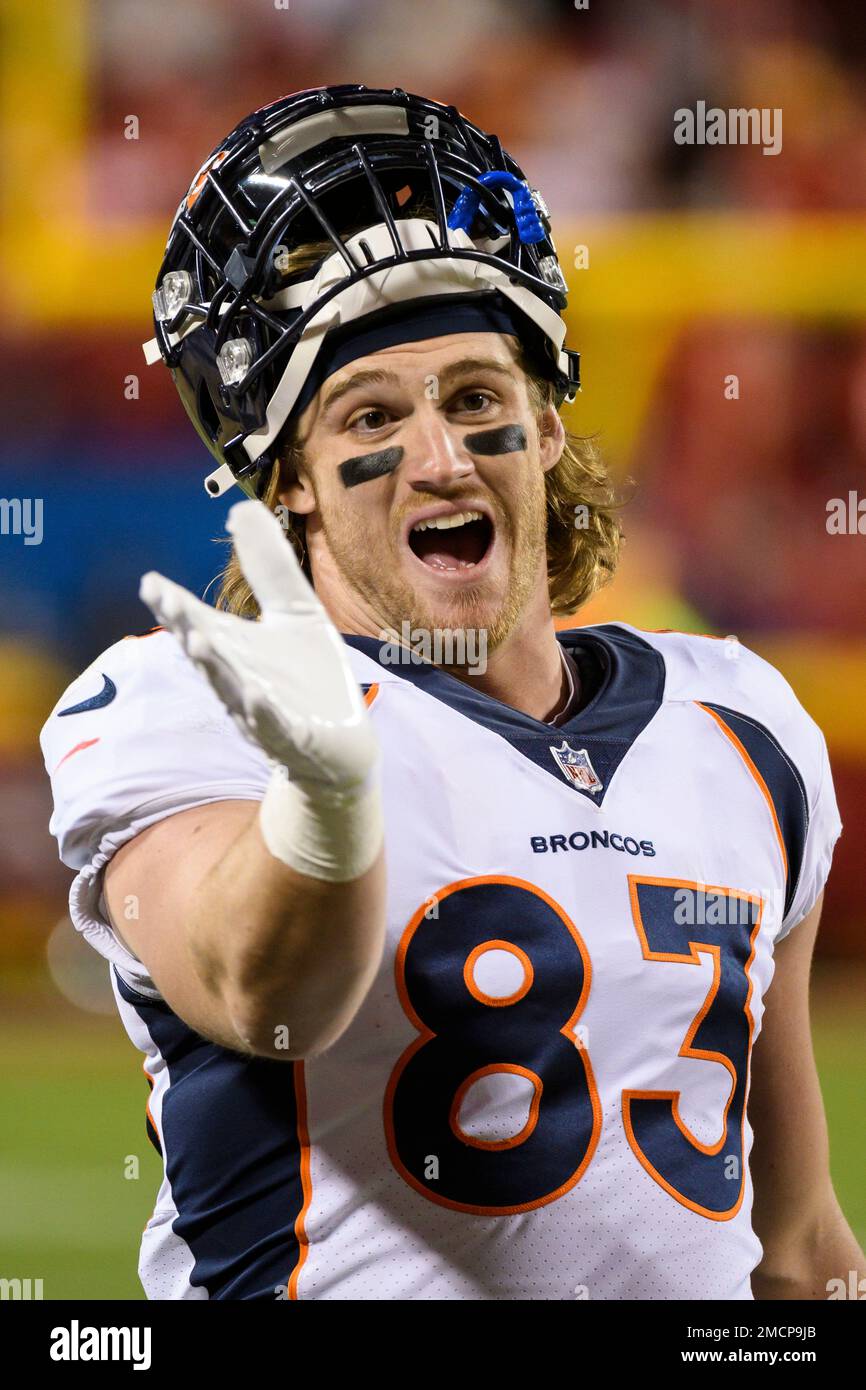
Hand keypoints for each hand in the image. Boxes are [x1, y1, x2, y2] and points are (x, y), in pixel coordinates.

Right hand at [139, 501, 378, 790]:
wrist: (343, 746)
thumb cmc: (312, 678)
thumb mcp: (296, 611)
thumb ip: (268, 565)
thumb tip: (240, 508)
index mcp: (236, 650)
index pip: (198, 623)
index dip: (175, 606)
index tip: (151, 582)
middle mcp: (240, 680)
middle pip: (208, 655)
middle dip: (188, 631)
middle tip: (169, 606)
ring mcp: (264, 713)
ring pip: (232, 690)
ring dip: (216, 668)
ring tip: (200, 643)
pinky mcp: (295, 740)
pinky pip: (274, 727)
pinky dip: (263, 713)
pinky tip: (256, 694)